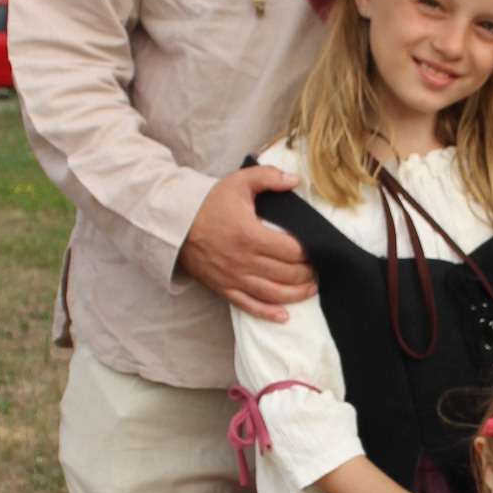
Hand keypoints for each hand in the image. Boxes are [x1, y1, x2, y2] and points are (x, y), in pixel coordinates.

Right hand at [177, 168, 316, 320]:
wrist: (175, 224)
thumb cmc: (209, 203)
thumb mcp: (238, 181)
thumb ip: (268, 177)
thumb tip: (295, 180)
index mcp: (251, 235)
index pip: (292, 250)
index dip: (309, 252)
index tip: (317, 249)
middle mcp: (244, 261)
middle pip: (287, 273)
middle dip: (307, 273)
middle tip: (317, 268)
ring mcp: (234, 278)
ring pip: (273, 293)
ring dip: (296, 294)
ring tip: (310, 289)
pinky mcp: (223, 289)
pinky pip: (249, 306)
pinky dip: (268, 313)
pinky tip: (284, 316)